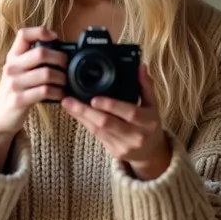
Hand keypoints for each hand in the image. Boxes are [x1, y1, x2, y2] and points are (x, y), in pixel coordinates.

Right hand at [0, 27, 66, 169]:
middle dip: (60, 58)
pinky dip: (58, 92)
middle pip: (41, 53)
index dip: (41, 32)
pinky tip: (60, 94)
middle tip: (67, 65)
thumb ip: (33, 59)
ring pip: (46, 73)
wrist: (0, 116)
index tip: (55, 38)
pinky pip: (45, 91)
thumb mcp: (19, 71)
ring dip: (62, 78)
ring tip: (65, 82)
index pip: (23, 34)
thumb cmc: (17, 90)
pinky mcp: (19, 100)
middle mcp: (11, 67)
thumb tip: (60, 49)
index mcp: (13, 56)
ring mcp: (14, 84)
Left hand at [61, 65, 171, 180]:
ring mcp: (123, 146)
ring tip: (68, 104)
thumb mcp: (153, 105)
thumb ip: (146, 86)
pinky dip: (85, 123)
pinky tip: (75, 113)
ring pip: (97, 131)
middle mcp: (136, 136)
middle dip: (85, 112)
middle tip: (69, 100)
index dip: (111, 106)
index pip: (130, 113)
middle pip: (107, 124)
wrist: (151, 152)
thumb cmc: (150, 125)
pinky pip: (96, 136)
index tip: (94, 99)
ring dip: (81, 116)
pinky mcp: (113, 152)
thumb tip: (140, 67)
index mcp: (148, 122)